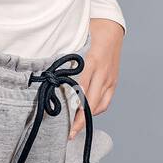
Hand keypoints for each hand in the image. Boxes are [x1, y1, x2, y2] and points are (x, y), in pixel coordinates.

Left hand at [68, 18, 124, 136]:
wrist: (112, 28)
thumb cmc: (90, 32)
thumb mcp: (75, 43)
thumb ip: (64, 60)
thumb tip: (48, 76)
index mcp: (91, 63)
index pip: (81, 91)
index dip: (74, 109)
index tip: (65, 121)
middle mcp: (102, 73)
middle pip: (91, 103)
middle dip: (81, 121)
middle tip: (69, 134)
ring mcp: (110, 79)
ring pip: (100, 105)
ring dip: (88, 118)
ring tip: (76, 127)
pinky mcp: (114, 81)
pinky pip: (106, 101)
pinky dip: (96, 109)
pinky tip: (87, 113)